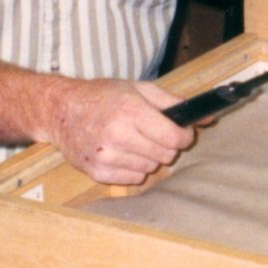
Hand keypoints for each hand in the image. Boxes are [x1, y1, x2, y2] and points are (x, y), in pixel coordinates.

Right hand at [45, 79, 195, 184]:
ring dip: (149, 157)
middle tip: (154, 134)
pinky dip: (133, 168)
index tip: (181, 133)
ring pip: (150, 169)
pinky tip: (121, 152)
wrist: (61, 110)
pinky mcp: (97, 172)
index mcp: (130, 110)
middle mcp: (118, 134)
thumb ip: (174, 103)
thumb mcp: (139, 89)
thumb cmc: (103, 96)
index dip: (184, 136)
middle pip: (165, 155)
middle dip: (166, 146)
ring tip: (133, 141)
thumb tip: (207, 118)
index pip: (174, 137)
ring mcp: (105, 155)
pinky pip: (133, 178)